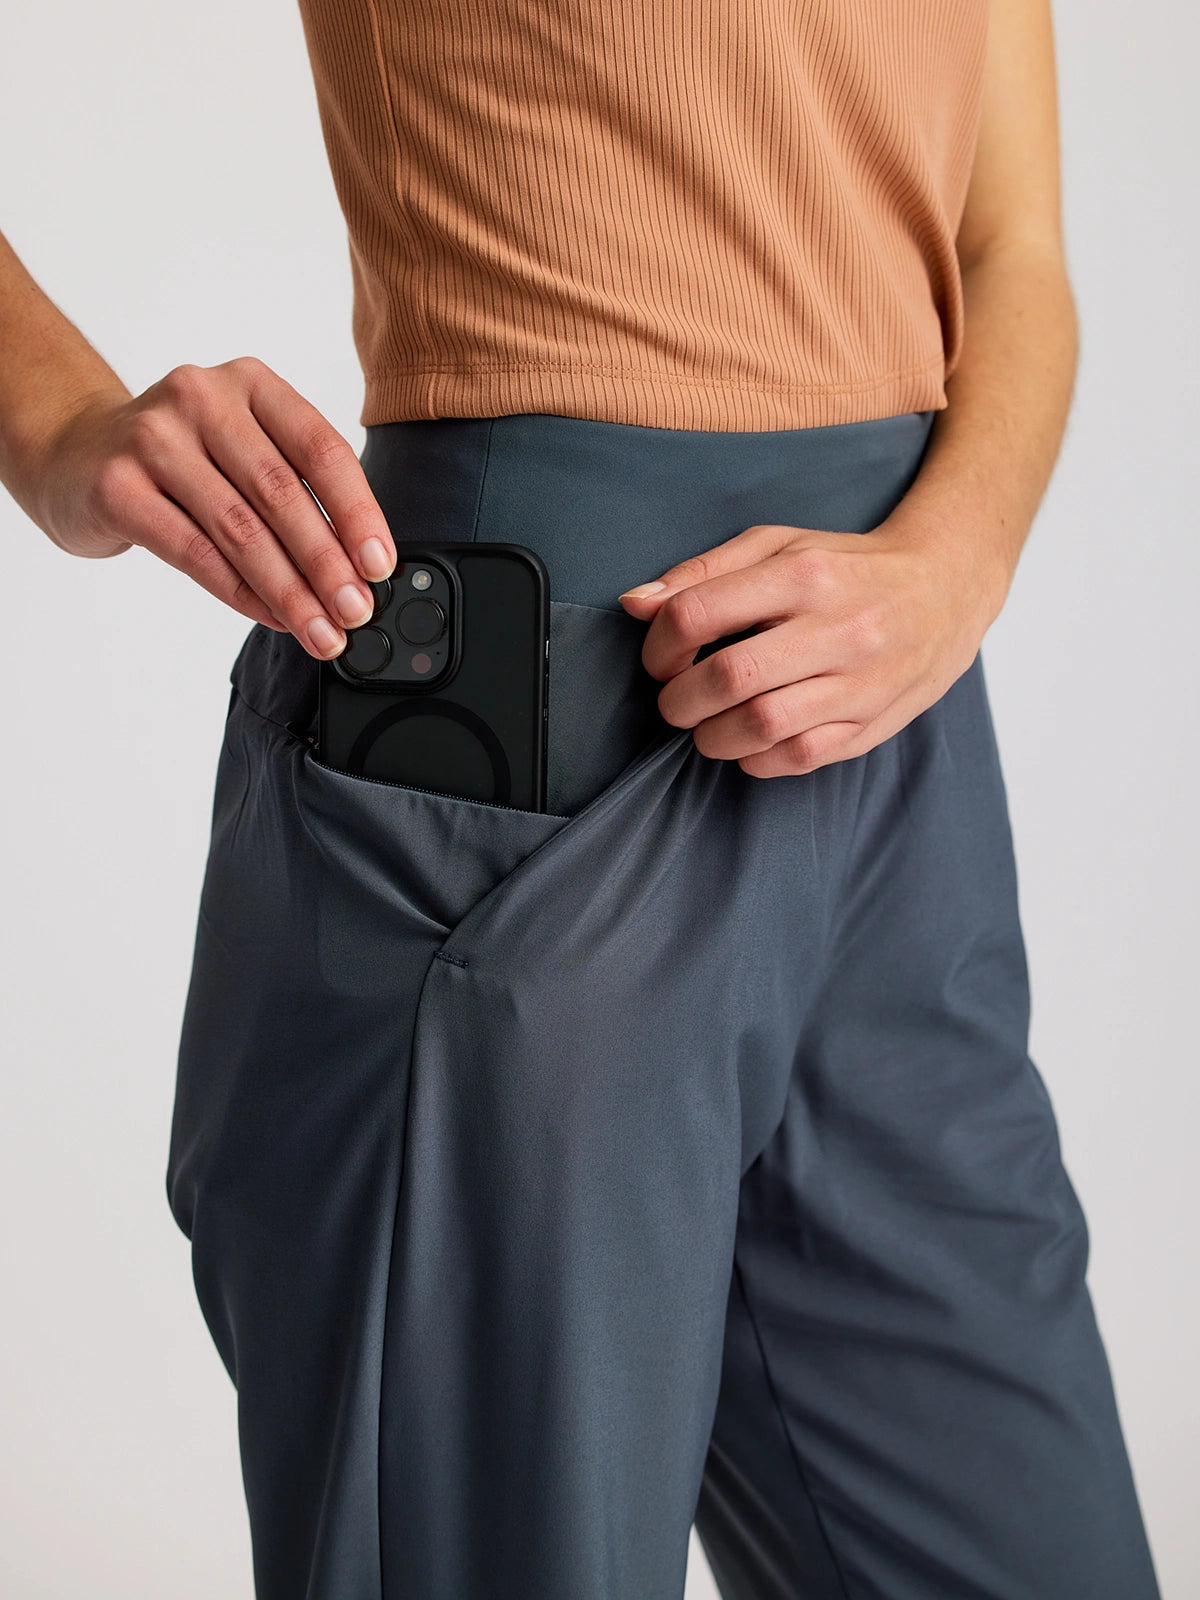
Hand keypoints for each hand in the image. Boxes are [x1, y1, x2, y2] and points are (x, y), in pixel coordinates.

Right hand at [32, 357, 395, 658]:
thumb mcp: (242, 449)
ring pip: (240, 528)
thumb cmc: (179, 460)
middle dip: (327, 564)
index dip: (357, 512)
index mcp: (250, 383)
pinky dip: (240, 592)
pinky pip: (194, 552)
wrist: (74, 453)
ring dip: (289, 591)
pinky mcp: (118, 486)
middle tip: (356, 612)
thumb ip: (296, 490)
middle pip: (282, 493)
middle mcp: (202, 398)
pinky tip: (271, 617)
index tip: (381, 566)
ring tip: (321, 631)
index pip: (320, 449)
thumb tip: (358, 567)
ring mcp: (154, 439)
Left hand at [617, 518, 1005, 777]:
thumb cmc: (846, 567)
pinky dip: (756, 759)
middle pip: (726, 677)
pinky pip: (798, 758)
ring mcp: (860, 682)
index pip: (699, 614)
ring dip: (711, 736)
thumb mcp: (778, 545)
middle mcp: (837, 628)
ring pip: (761, 727)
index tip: (662, 657)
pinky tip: (750, 741)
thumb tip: (634, 604)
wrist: (947, 590)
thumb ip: (703, 572)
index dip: (660, 645)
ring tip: (707, 725)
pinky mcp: (872, 724)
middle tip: (676, 699)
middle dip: (678, 700)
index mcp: (804, 574)